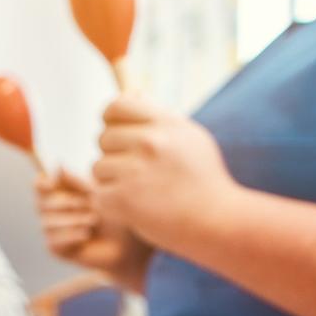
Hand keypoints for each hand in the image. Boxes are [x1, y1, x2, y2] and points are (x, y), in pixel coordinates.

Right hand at [36, 167, 151, 291]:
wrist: (129, 243)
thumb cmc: (117, 213)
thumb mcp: (99, 193)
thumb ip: (77, 181)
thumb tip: (58, 166)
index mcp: (59, 192)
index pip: (39, 185)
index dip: (42, 183)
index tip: (54, 182)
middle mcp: (51, 211)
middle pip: (40, 203)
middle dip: (65, 202)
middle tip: (89, 202)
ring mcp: (52, 231)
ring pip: (47, 222)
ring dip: (71, 219)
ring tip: (94, 219)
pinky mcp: (57, 249)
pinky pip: (53, 240)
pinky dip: (70, 235)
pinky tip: (87, 234)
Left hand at [92, 94, 243, 250]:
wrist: (218, 222)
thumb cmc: (203, 180)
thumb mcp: (190, 137)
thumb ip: (159, 116)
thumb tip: (130, 93)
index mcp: (165, 123)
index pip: (115, 107)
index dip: (111, 122)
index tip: (120, 138)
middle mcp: (150, 142)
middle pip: (103, 139)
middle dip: (114, 156)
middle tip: (136, 173)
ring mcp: (135, 171)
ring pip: (97, 168)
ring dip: (111, 182)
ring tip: (138, 191)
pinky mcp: (124, 199)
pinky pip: (98, 196)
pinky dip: (110, 205)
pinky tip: (132, 208)